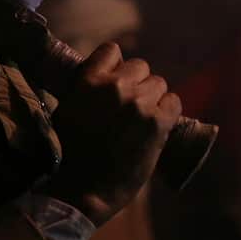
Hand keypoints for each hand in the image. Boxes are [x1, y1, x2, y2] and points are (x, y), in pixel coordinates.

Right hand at [42, 42, 179, 226]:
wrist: (83, 189)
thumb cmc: (69, 154)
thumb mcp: (67, 111)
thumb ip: (85, 91)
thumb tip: (101, 81)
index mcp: (88, 81)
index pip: (112, 50)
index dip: (117, 65)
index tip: (116, 80)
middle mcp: (114, 86)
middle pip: (140, 66)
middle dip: (138, 83)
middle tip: (131, 106)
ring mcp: (138, 103)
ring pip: (159, 83)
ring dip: (154, 98)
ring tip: (144, 119)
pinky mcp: (158, 122)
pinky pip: (174, 102)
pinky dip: (168, 112)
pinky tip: (159, 125)